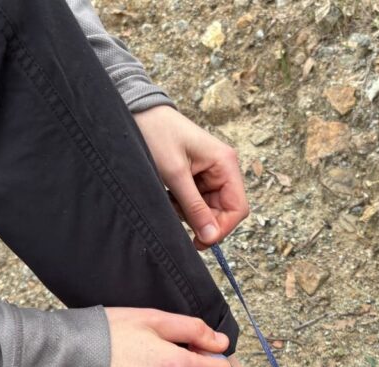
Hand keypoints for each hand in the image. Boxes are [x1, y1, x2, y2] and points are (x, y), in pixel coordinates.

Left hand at [134, 105, 248, 248]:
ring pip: (209, 209)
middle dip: (202, 220)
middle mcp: (224, 169)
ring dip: (190, 213)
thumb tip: (211, 237)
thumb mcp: (175, 175)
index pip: (237, 208)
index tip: (200, 241)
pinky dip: (184, 205)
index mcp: (225, 164)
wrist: (140, 114)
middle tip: (178, 217)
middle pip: (224, 211)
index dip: (222, 228)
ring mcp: (212, 173)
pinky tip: (170, 195)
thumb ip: (195, 208)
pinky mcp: (199, 177)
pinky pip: (198, 202)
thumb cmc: (158, 136)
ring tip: (170, 199)